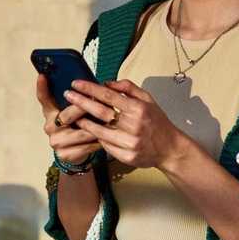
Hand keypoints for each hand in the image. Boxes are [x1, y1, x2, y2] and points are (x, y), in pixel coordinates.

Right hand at [35, 74, 99, 164]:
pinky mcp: (65, 154)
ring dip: (97, 126)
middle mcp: (50, 126)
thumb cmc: (78, 126)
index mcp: (50, 113)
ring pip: (82, 132)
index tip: (43, 76)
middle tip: (99, 101)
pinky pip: (87, 145)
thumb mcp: (74, 112)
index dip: (42, 88)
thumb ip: (77, 100)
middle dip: (84, 108)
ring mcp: (56, 141)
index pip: (43, 98)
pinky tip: (108, 136)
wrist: (75, 152)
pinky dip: (99, 140)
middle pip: (67, 115)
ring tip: (110, 119)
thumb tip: (88, 85)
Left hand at [63, 79, 190, 169]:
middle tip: (68, 95)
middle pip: (100, 112)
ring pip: (100, 131)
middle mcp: (134, 126)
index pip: (108, 96)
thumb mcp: (148, 99)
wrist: (170, 148)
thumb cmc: (157, 122)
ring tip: (73, 115)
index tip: (76, 84)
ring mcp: (130, 143)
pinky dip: (97, 138)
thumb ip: (128, 88)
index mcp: (139, 109)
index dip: (90, 89)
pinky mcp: (127, 157)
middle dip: (81, 102)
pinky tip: (89, 131)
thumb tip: (106, 83)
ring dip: (84, 122)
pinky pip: (106, 146)